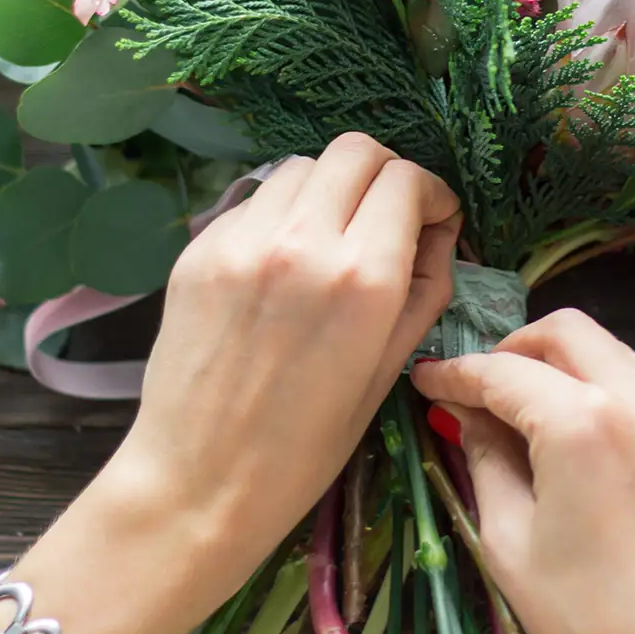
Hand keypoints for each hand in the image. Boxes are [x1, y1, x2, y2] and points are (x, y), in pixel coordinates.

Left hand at [103, 133, 461, 619]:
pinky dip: (282, 215)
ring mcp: (242, 239)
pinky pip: (255, 201)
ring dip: (330, 189)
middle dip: (385, 177)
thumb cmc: (305, 448)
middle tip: (388, 220)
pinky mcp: (199, 249)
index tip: (432, 223)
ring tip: (332, 240)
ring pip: (302, 166)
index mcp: (361, 279)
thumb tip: (435, 234)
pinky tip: (281, 265)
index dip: (431, 195)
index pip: (406, 179)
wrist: (198, 482)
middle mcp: (302, 241)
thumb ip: (423, 290)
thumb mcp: (388, 373)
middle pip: (356, 151)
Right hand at [412, 311, 634, 633]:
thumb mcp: (508, 540)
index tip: (425, 381)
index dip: (455, 373)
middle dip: (515, 349)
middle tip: (478, 388)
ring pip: (612, 356)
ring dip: (563, 368)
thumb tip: (470, 415)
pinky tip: (576, 444)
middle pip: (568, 333)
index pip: (504, 372)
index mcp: (584, 423)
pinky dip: (603, 397)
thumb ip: (485, 458)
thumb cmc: (581, 626)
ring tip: (524, 416)